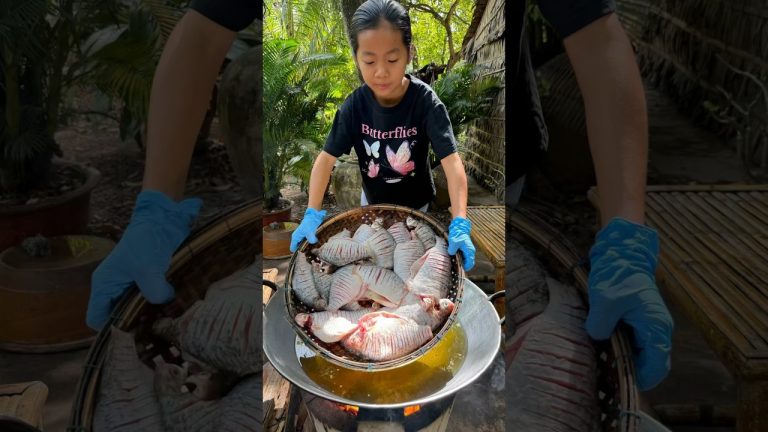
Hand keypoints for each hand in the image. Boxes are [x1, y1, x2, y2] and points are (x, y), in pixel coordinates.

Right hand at [86, 190, 201, 329]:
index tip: (132, 335)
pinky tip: (171, 309)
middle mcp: (115, 288)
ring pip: (135, 310)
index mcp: (104, 285)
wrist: (162, 221)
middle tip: (154, 331)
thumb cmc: (146, 240)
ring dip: (149, 316)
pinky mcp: (148, 281)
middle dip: (134, 325)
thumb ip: (153, 290)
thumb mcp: (148, 267)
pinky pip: (149, 301)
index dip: (111, 329)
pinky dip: (158, 306)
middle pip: (117, 317)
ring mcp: (131, 285)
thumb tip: (164, 301)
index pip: (96, 318)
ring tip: (165, 321)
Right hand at [290, 208, 325, 251]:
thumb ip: (311, 240)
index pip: (293, 248)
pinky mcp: (307, 236)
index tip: (303, 254)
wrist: (313, 217)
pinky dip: (311, 243)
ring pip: (304, 245)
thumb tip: (313, 242)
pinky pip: (308, 242)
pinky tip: (315, 244)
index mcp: (295, 237)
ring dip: (308, 247)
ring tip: (313, 248)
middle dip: (304, 250)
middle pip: (299, 247)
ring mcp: (302, 237)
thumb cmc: (309, 223)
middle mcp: (297, 238)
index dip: (297, 252)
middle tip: (310, 251)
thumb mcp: (310, 232)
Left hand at [447, 216, 474, 270]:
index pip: (470, 263)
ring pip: (466, 260)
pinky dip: (459, 259)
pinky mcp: (465, 249)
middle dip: (462, 266)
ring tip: (454, 263)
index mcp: (469, 251)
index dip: (465, 268)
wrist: (459, 227)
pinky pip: (463, 257)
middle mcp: (470, 251)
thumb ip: (452, 249)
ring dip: (461, 262)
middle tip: (455, 267)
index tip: (459, 270)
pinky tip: (453, 258)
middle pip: (468, 263)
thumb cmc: (457, 234)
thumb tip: (451, 254)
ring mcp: (468, 250)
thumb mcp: (453, 242)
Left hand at [586, 217, 673, 390]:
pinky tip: (601, 346)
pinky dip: (619, 348)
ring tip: (602, 362)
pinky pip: (631, 343)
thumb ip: (600, 324)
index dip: (641, 379)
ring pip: (639, 354)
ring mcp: (648, 325)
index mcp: (656, 326)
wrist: (621, 253)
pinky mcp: (637, 321)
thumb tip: (597, 338)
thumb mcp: (604, 299)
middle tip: (606, 374)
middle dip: (629, 372)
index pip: (657, 367)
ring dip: (623, 360)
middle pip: (649, 364)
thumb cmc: (617, 274)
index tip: (620, 383)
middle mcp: (657, 329)